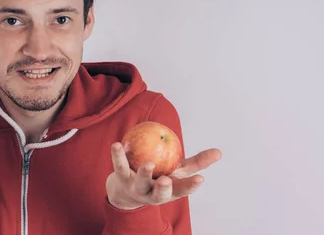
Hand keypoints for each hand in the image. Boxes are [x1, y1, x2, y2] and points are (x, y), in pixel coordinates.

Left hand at [106, 142, 221, 209]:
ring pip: (140, 182)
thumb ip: (197, 163)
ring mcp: (136, 187)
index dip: (190, 186)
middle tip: (166, 180)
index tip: (200, 179)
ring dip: (144, 174)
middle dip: (164, 189)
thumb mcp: (178, 171)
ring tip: (148, 164)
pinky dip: (118, 155)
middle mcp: (152, 193)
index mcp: (168, 192)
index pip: (181, 190)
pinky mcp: (121, 178)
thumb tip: (219, 152)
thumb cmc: (159, 177)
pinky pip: (119, 165)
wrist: (126, 189)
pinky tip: (118, 144)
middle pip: (159, 193)